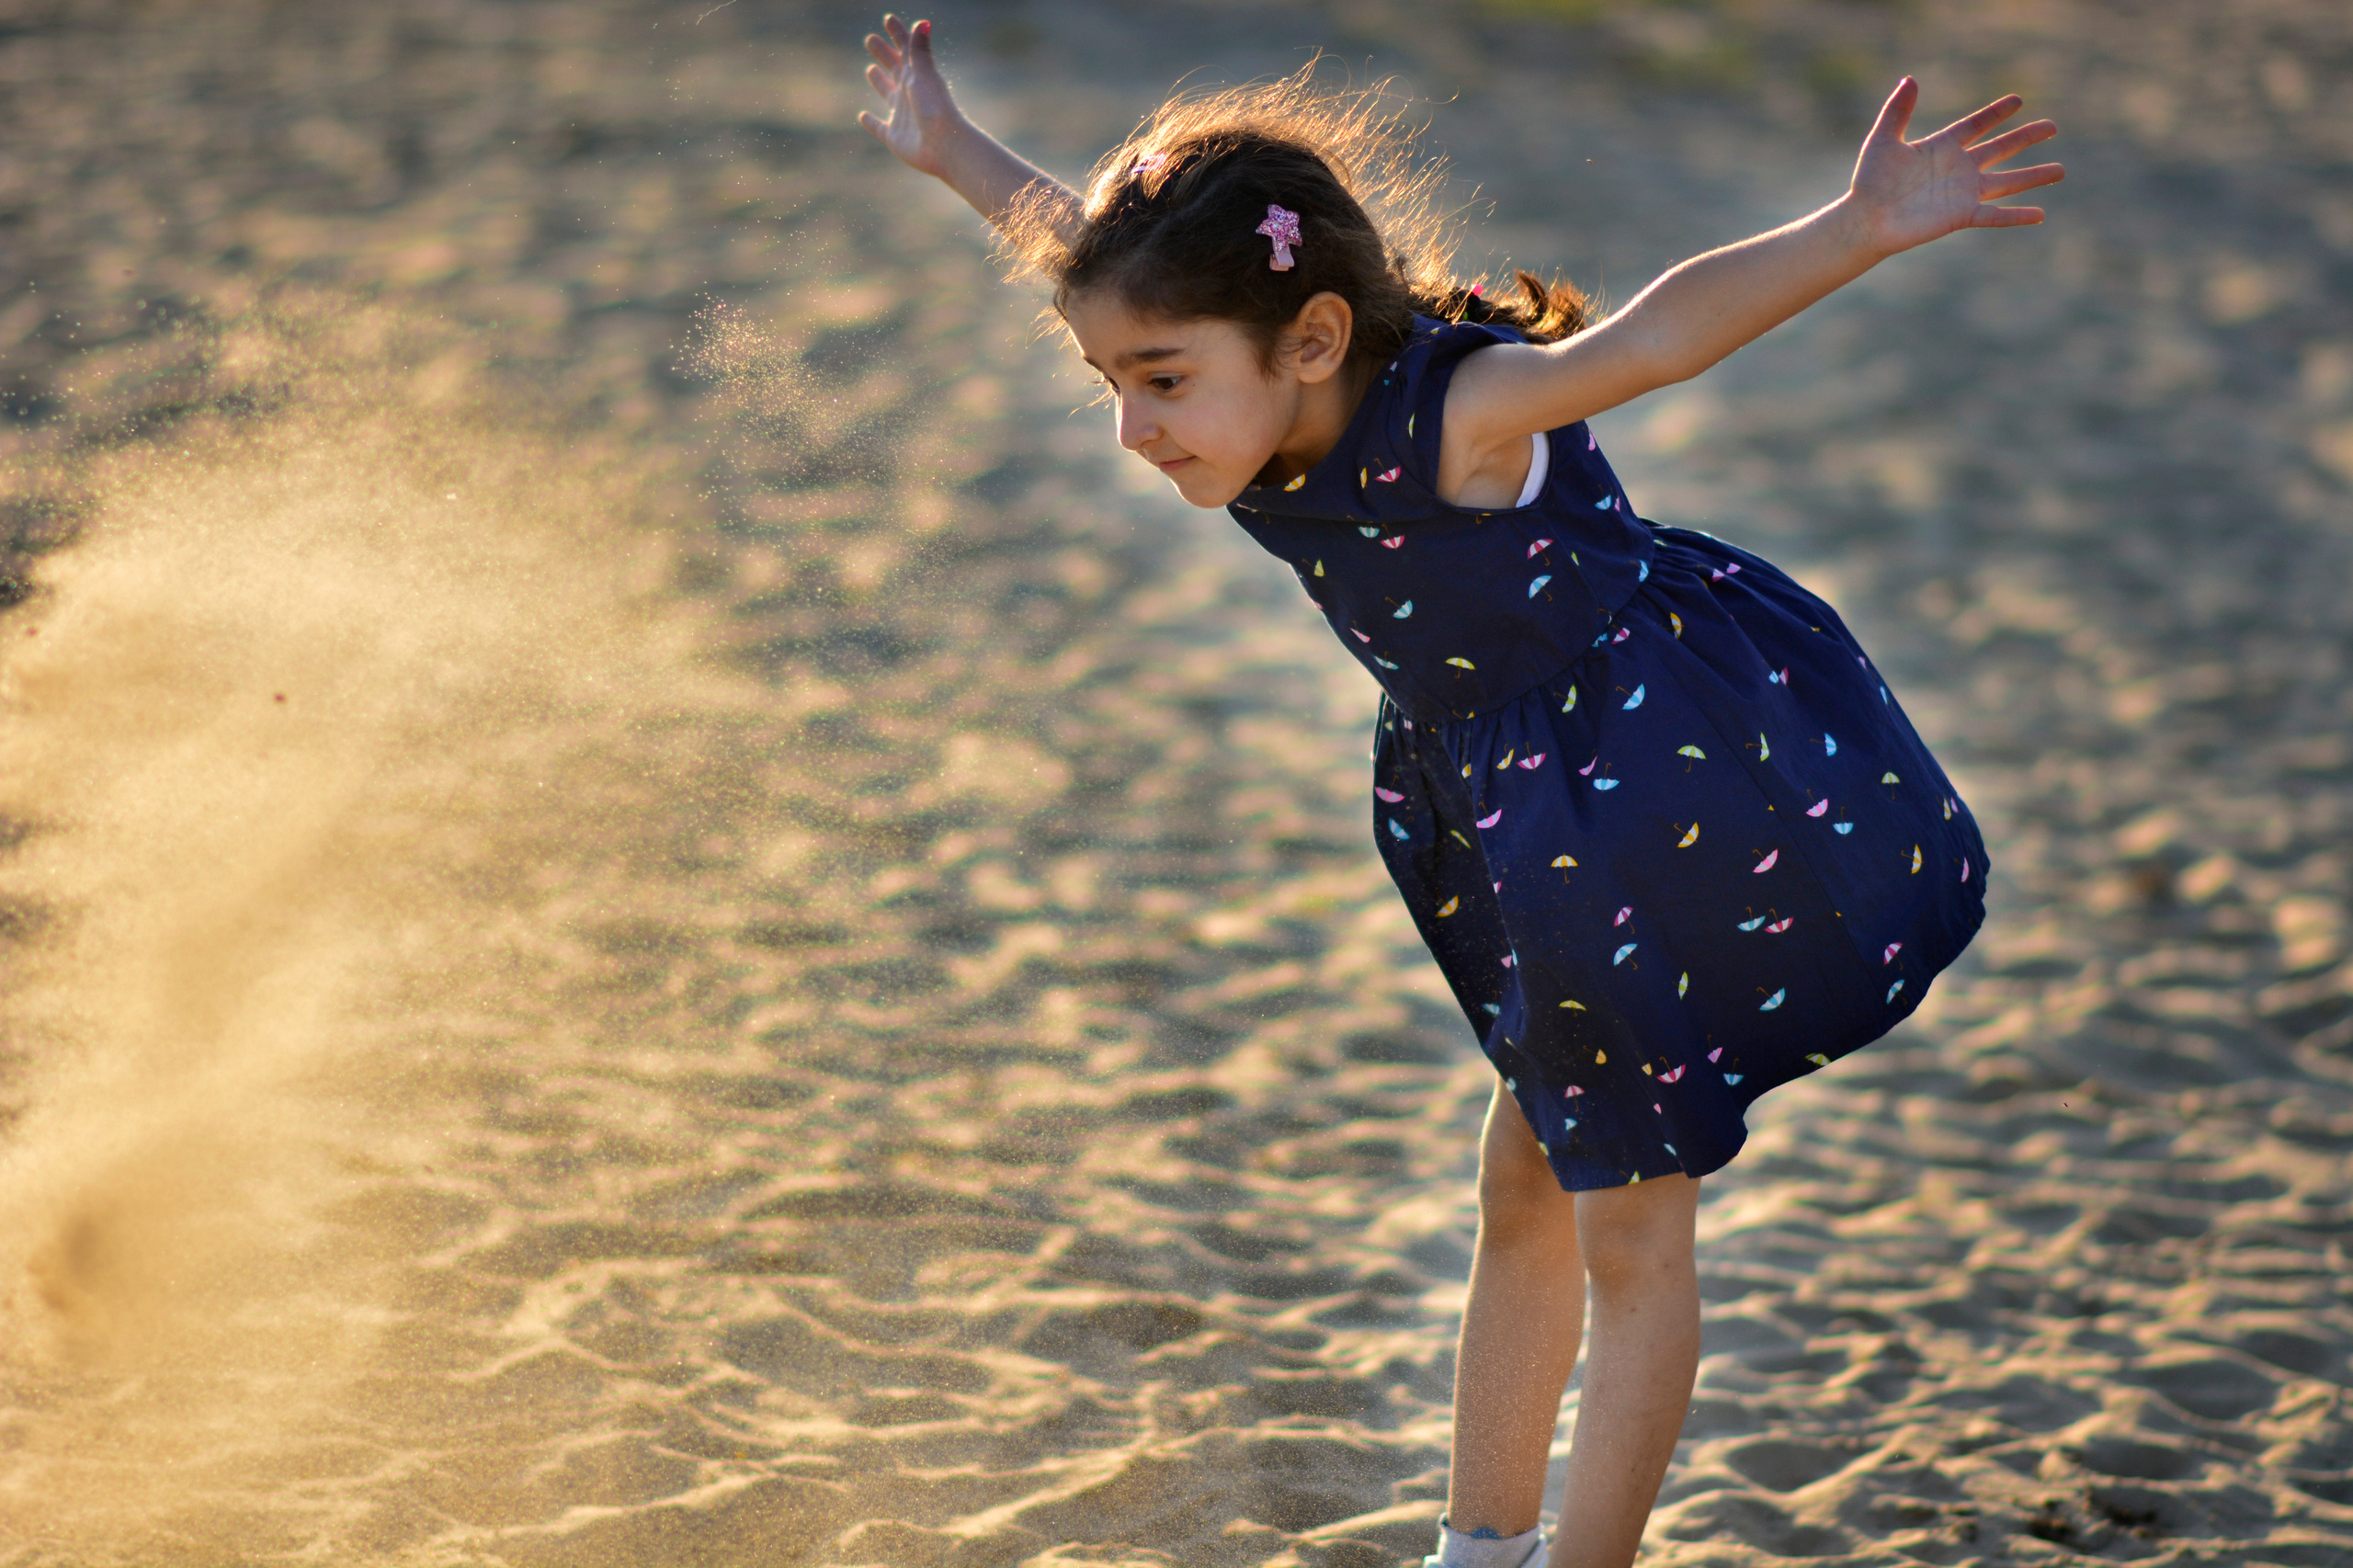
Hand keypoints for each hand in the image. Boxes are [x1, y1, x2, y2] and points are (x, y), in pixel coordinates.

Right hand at [858, 14, 966, 179]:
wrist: (944, 146)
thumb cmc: (935, 108)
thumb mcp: (924, 75)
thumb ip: (919, 50)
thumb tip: (923, 21)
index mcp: (917, 76)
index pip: (905, 49)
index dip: (897, 33)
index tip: (888, 19)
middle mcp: (909, 93)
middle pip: (894, 68)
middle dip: (883, 53)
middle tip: (870, 39)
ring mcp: (902, 115)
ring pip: (887, 93)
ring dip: (879, 81)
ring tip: (871, 69)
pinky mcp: (894, 137)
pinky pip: (879, 128)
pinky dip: (871, 123)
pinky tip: (862, 116)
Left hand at [1846, 79, 2063, 256]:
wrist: (1866, 219)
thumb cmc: (1870, 181)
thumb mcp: (1883, 139)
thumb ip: (1898, 111)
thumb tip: (1910, 79)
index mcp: (1942, 148)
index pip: (1976, 126)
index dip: (1996, 114)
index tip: (2018, 100)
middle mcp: (1958, 169)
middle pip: (2000, 149)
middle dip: (2026, 138)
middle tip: (2052, 127)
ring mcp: (1962, 193)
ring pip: (2006, 181)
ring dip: (2033, 176)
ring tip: (2060, 170)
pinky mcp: (1961, 216)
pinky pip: (1995, 215)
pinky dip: (2017, 215)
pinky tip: (2039, 215)